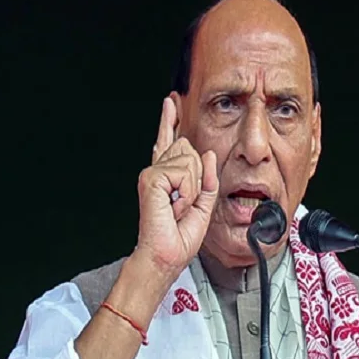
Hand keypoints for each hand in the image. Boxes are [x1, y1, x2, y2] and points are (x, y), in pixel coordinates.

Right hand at [134, 98, 218, 278]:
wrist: (166, 257)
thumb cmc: (179, 238)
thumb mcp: (203, 206)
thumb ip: (207, 179)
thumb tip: (207, 154)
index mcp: (167, 177)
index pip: (169, 142)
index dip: (170, 121)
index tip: (171, 102)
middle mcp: (157, 172)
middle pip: (188, 148)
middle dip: (198, 177)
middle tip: (184, 204)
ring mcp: (152, 174)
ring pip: (189, 159)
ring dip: (193, 188)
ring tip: (178, 207)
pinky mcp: (151, 178)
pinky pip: (185, 173)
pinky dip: (187, 192)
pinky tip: (174, 206)